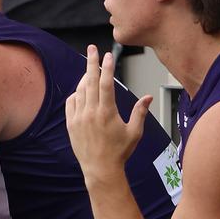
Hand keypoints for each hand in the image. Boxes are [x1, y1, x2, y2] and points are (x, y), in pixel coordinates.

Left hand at [65, 45, 150, 180]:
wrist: (100, 170)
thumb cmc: (119, 152)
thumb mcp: (135, 132)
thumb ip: (140, 112)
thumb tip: (149, 97)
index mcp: (107, 112)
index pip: (106, 83)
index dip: (107, 67)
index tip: (108, 55)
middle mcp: (91, 113)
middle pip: (90, 81)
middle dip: (91, 62)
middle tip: (91, 49)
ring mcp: (79, 118)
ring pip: (80, 90)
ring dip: (85, 77)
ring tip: (90, 70)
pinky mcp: (71, 125)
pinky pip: (71, 103)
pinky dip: (76, 94)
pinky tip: (81, 91)